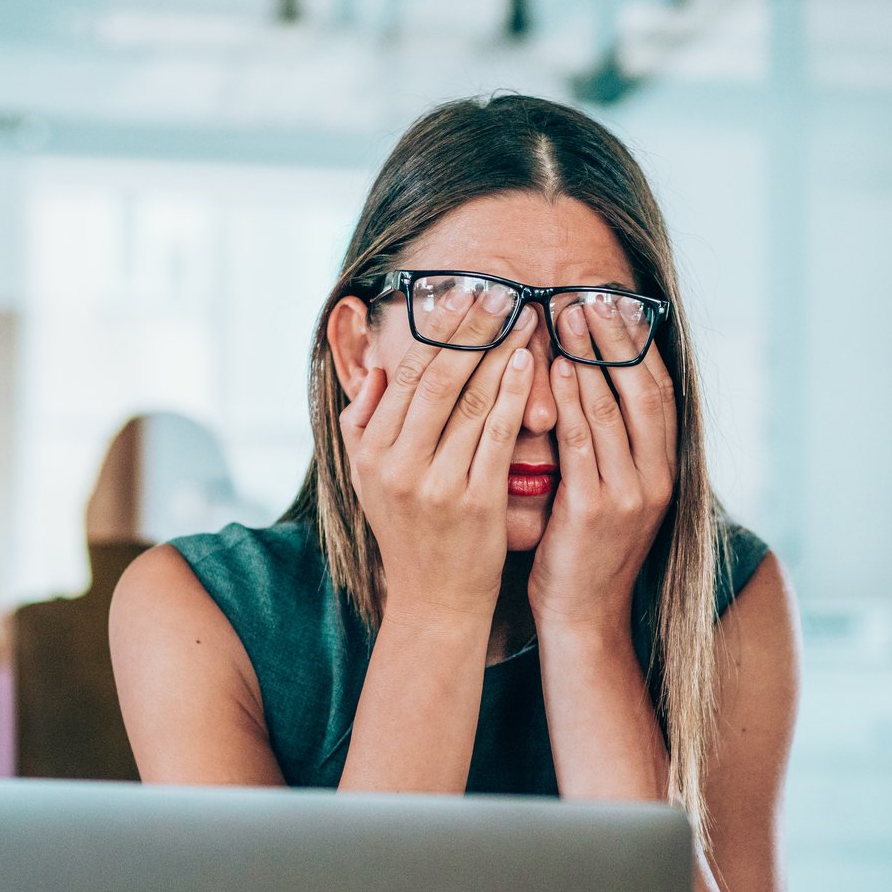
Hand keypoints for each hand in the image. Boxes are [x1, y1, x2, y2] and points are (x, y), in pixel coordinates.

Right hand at [340, 290, 537, 625]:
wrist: (435, 601)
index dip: (434, 331)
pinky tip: (529, 364)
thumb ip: (362, 423)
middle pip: (436, 380)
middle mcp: (396, 465)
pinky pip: (496, 435)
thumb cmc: (409, 533)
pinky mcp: (475, 503)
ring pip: (469, 402)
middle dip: (469, 330)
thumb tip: (372, 367)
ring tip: (522, 315)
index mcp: (370, 453)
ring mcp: (436, 485)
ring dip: (499, 352)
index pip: (403, 375)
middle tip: (499, 290)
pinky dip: (513, 395)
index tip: (461, 295)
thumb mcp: (368, 480)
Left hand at [528, 297, 677, 635]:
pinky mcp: (596, 511)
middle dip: (616, 340)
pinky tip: (552, 368)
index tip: (613, 304)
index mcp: (665, 470)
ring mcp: (631, 495)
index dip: (637, 345)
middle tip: (588, 296)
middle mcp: (657, 478)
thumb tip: (585, 388)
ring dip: (588, 358)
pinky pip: (582, 443)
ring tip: (566, 315)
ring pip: (613, 410)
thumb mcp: (607, 494)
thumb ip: (605, 446)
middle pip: (643, 390)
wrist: (583, 620)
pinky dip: (569, 401)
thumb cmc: (583, 554)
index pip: (659, 391)